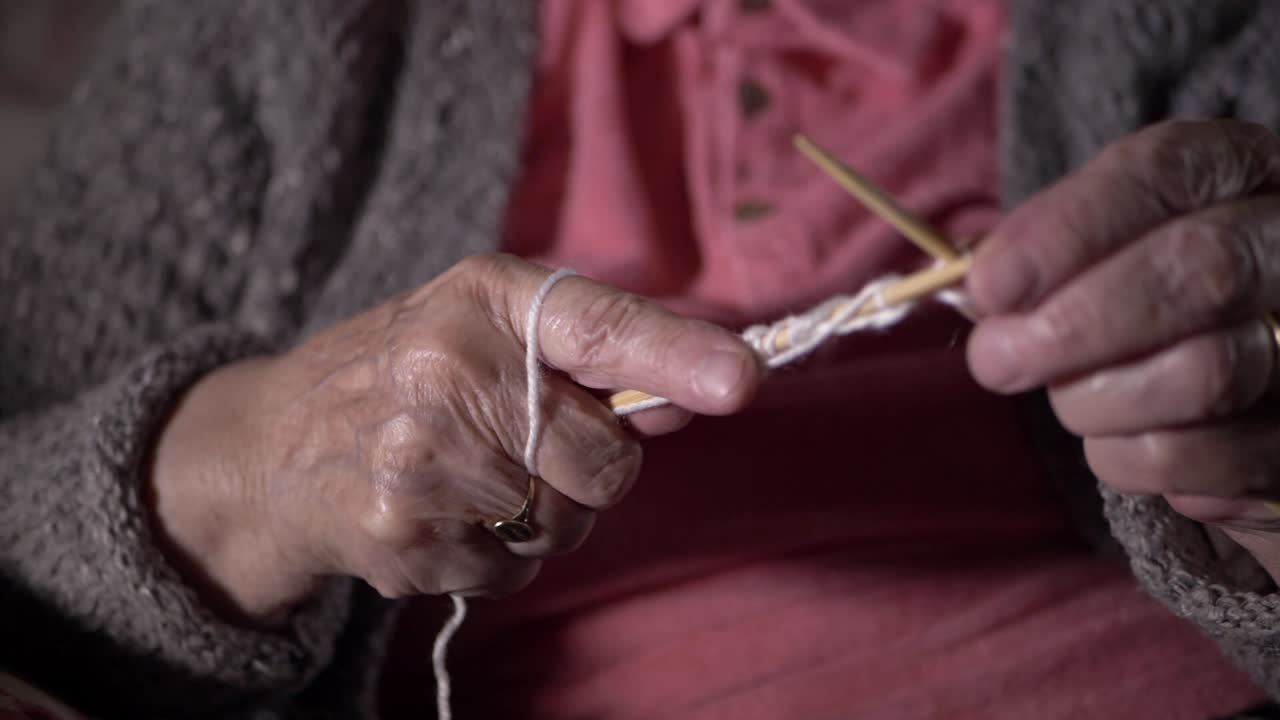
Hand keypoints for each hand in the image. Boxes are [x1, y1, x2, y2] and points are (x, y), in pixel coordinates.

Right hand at [150, 254, 759, 622]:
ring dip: (541, 515)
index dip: (675, 358)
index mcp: (483, 302)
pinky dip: (495, 554)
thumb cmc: (409, 369)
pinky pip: (515, 571)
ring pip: (565, 525)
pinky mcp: (404, 540)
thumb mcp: (490, 323)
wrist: (277, 443)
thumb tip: (709, 386)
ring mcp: (422, 464)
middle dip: (587, 466)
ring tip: (473, 475)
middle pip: (607, 462)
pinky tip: (443, 514)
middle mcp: (449, 374)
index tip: (740, 381)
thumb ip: (599, 348)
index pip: (599, 327)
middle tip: (521, 439)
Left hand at [966, 119, 1279, 580]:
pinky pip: (1212, 460)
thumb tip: (979, 288)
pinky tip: (1118, 443)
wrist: (1250, 395)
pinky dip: (1135, 461)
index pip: (1165, 171)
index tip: (990, 285)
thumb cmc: (1148, 308)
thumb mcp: (1105, 253)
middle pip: (1200, 270)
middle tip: (996, 360)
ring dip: (1098, 403)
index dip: (1068, 230)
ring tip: (1070, 404)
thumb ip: (1047, 257)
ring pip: (1208, 374)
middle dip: (1074, 327)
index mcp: (1243, 172)